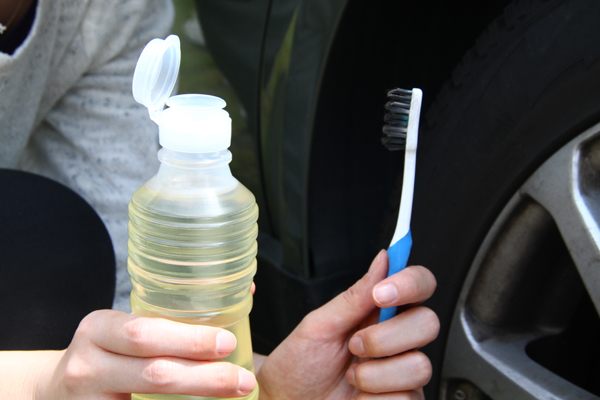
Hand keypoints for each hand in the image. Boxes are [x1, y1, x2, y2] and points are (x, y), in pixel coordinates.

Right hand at [30, 310, 255, 398]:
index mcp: (98, 329)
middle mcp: (87, 366)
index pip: (144, 332)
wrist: (55, 393)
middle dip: (206, 377)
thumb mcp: (123, 330)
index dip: (189, 340)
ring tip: (237, 395)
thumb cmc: (108, 355)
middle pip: (154, 373)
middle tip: (243, 379)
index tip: (228, 343)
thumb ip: (168, 319)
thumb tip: (247, 290)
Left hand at [256, 250, 438, 399]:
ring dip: (375, 374)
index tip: (382, 293)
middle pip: (428, 323)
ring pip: (420, 366)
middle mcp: (397, 338)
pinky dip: (374, 398)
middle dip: (386, 337)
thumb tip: (383, 259)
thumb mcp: (319, 326)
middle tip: (355, 345)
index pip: (418, 285)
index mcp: (380, 311)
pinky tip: (360, 397)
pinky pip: (407, 398)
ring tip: (353, 377)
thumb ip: (355, 296)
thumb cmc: (299, 364)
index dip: (410, 283)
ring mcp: (402, 371)